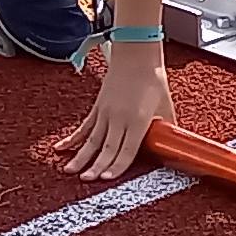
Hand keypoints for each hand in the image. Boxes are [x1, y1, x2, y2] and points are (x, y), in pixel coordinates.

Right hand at [45, 47, 171, 182]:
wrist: (136, 55)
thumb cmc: (153, 79)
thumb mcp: (166, 105)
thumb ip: (167, 127)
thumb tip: (174, 143)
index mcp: (138, 120)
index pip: (127, 149)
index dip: (117, 165)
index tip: (107, 178)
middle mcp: (119, 118)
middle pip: (106, 147)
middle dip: (96, 166)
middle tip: (86, 180)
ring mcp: (106, 112)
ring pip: (92, 139)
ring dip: (80, 156)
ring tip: (69, 171)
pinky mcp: (98, 107)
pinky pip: (84, 126)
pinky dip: (73, 139)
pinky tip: (61, 148)